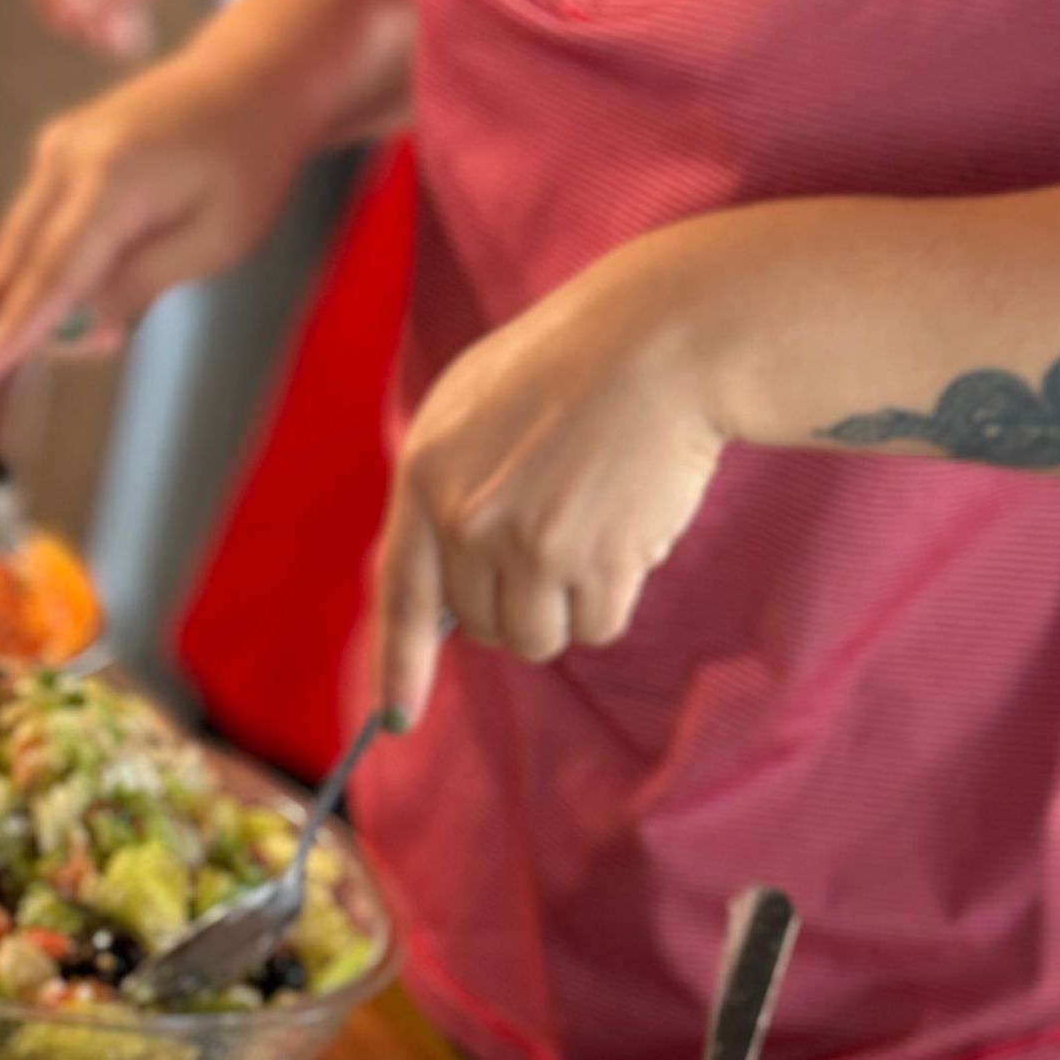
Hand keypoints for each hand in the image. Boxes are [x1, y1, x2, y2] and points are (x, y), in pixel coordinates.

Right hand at [0, 47, 300, 373]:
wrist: (246, 81)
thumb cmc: (245, 161)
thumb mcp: (215, 241)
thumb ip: (142, 285)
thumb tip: (84, 328)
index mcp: (110, 175)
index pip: (52, 271)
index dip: (18, 328)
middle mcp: (68, 154)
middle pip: (21, 261)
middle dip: (35, 320)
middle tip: (98, 345)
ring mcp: (57, 148)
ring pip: (23, 246)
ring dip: (49, 295)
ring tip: (115, 310)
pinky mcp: (59, 152)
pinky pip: (40, 225)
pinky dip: (56, 264)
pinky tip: (107, 275)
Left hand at [375, 237, 726, 719]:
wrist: (662, 340)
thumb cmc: (574, 367)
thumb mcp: (475, 408)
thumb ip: (445, 491)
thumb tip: (438, 594)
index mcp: (425, 472)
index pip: (399, 593)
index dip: (398, 665)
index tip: (398, 720)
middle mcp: (465, 516)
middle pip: (481, 627)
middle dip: (518, 603)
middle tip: (558, 535)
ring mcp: (528, 543)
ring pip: (538, 638)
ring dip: (569, 606)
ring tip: (594, 529)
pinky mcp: (591, 562)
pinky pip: (595, 628)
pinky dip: (615, 598)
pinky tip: (627, 532)